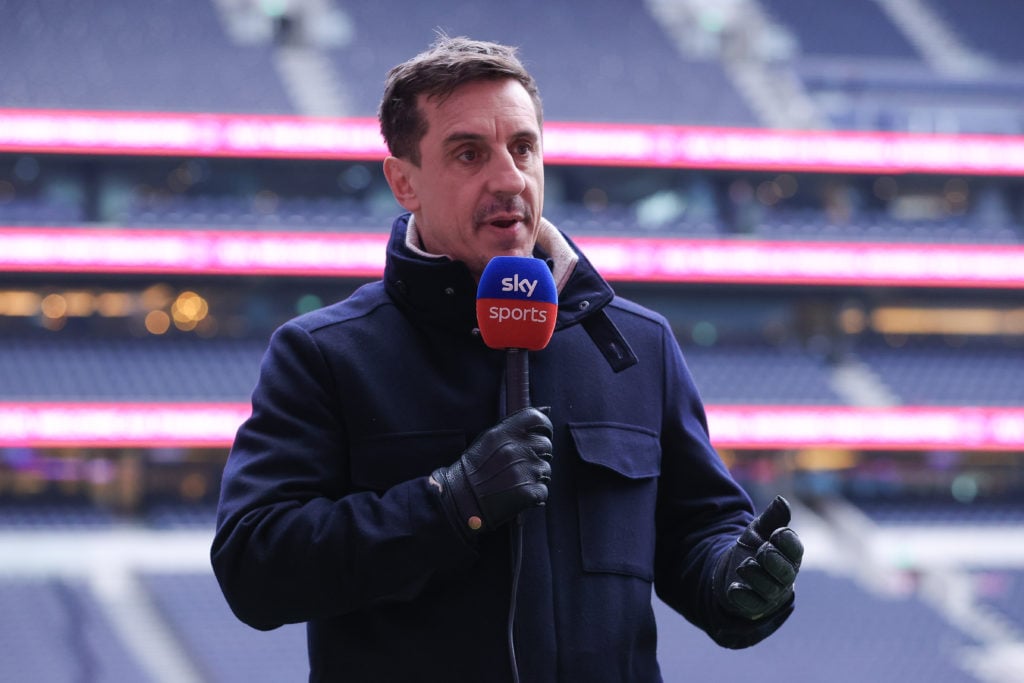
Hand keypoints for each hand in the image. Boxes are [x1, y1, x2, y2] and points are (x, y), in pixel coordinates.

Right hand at [431, 407, 552, 538]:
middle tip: (521, 464)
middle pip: (546, 445)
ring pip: (546, 469)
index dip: (545, 426)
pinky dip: (534, 495)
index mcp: (505, 433)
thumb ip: (516, 425)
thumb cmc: (475, 468)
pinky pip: (543, 490)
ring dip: (536, 476)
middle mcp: (517, 450)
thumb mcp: (489, 438)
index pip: (538, 419)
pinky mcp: (528, 493)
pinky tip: (517, 494)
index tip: (542, 434)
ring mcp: (524, 471)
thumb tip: (547, 409)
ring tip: (515, 481)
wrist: (461, 498)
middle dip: (539, 454)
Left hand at [715, 496, 802, 619]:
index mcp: (790, 555)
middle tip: (761, 550)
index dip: (788, 541)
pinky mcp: (754, 606)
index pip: (796, 550)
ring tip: (744, 565)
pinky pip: (752, 605)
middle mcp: (784, 576)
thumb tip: (782, 500)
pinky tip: (734, 588)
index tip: (776, 532)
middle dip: (774, 560)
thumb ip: (772, 517)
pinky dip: (743, 597)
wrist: (733, 568)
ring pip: (769, 589)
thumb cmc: (753, 547)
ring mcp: (770, 593)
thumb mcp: (759, 529)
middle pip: (786, 573)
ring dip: (756, 576)